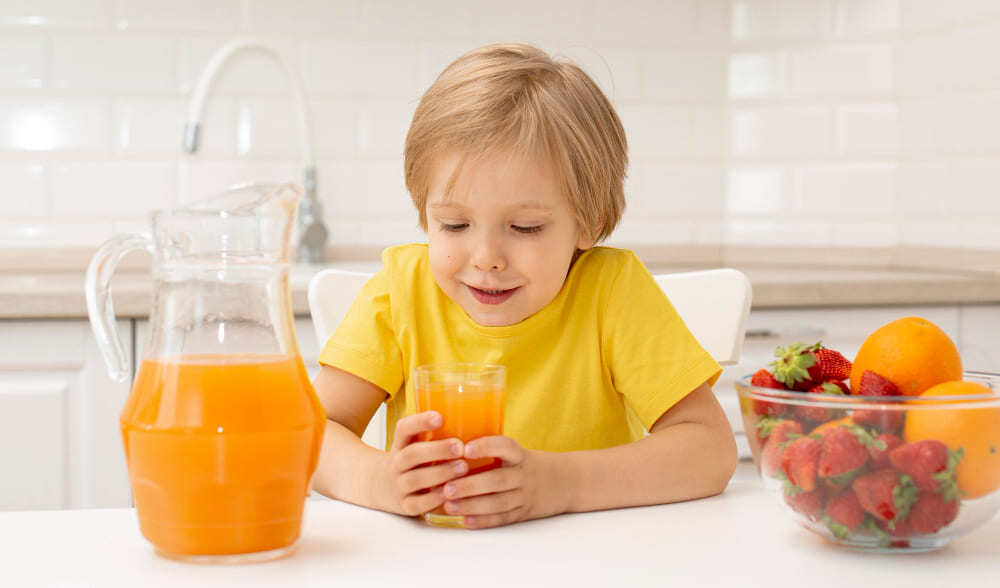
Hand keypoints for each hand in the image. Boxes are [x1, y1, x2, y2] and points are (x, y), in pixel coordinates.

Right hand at [377, 411, 468, 516]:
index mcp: (401, 444)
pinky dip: (433, 499)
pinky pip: (416, 504)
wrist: (379, 487)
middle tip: (460, 446)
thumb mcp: (414, 444)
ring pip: (415, 479)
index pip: (404, 429)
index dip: (420, 422)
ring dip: (440, 473)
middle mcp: (397, 463)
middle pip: (412, 454)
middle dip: (437, 450)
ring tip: (463, 467)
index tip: (440, 417)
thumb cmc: (410, 462)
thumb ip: (435, 434)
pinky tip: (449, 493)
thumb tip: (475, 416)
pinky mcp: (404, 506)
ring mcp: (398, 485)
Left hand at [439, 436, 564, 528]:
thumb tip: (451, 449)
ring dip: (472, 505)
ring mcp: (525, 496)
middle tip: (447, 487)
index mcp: (520, 455)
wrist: (566, 483)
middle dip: (470, 485)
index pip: (505, 446)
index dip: (486, 446)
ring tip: (449, 505)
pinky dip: (484, 521)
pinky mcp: (523, 513)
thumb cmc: (529, 464)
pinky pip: (503, 518)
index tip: (465, 448)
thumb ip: (491, 452)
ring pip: (498, 503)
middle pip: (497, 480)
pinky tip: (466, 521)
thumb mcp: (517, 453)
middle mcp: (524, 475)